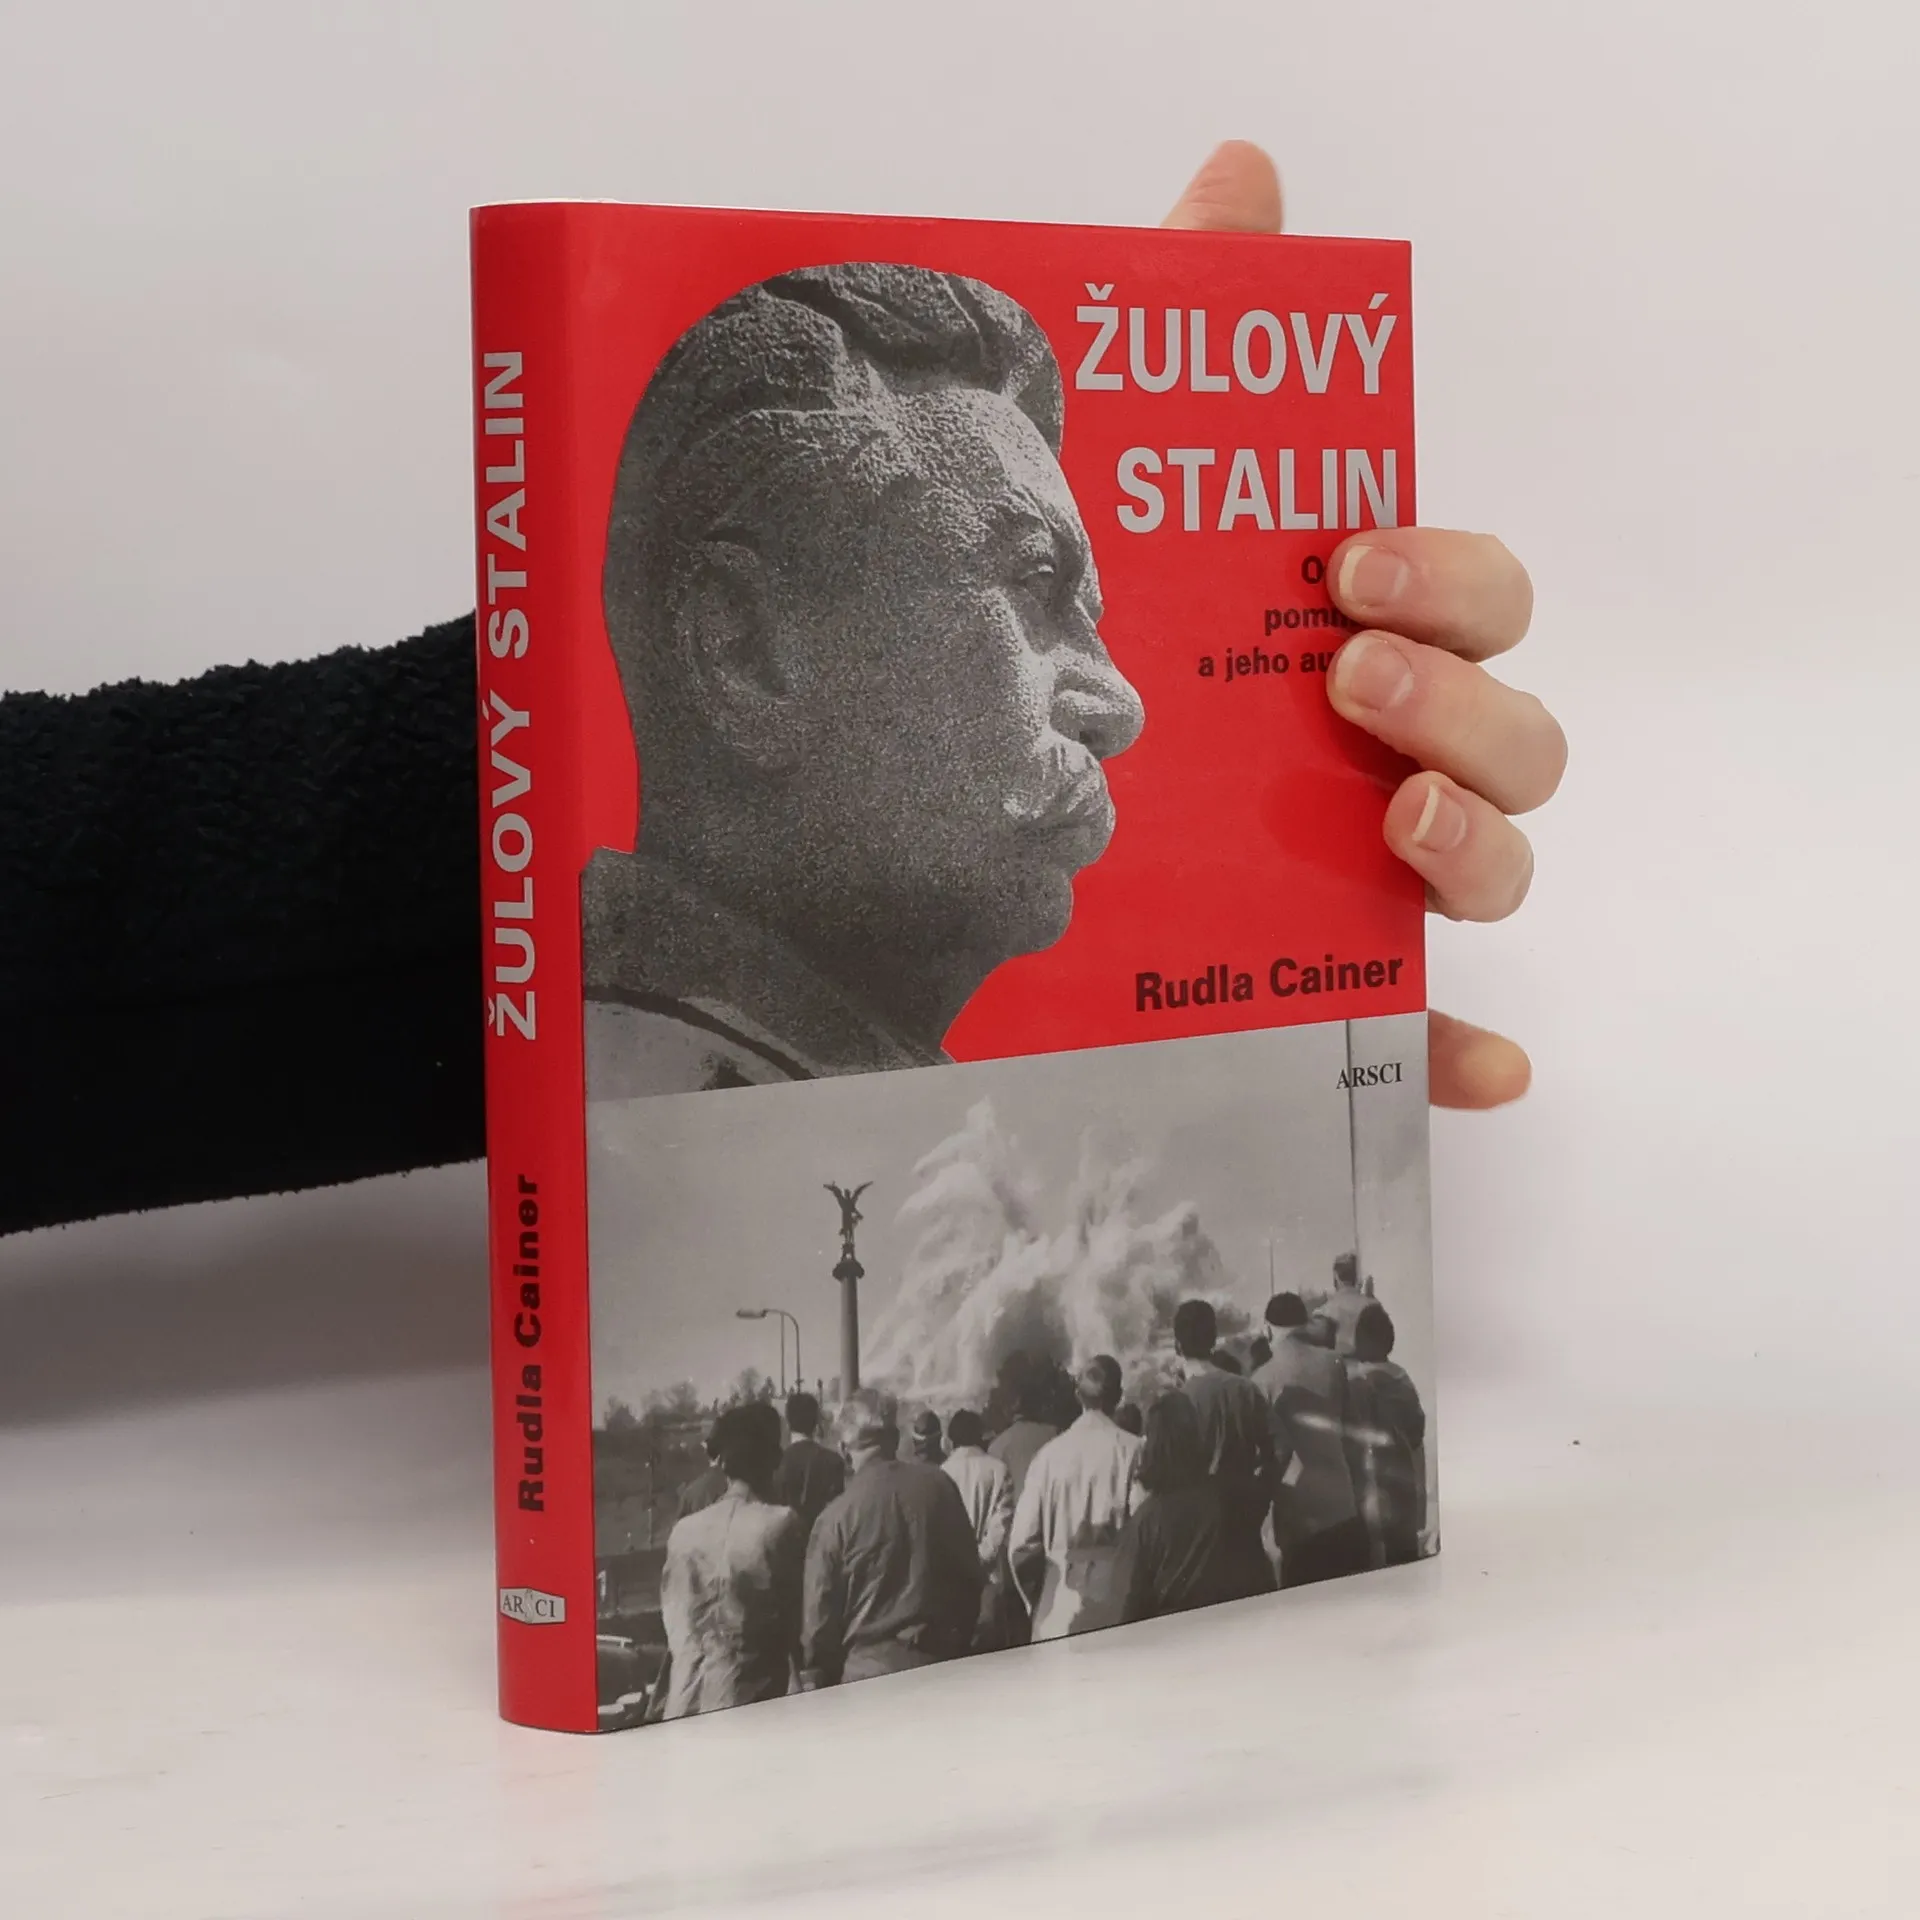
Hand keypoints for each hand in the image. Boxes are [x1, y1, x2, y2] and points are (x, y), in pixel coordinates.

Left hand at [1164, 142, 1564, 1109]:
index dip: (1454, 579)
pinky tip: (1473, 1063)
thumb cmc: (1079, 632)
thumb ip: (1195, 322)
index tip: (1352, 566)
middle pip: (1515, 734)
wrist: (921, 820)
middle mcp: (1381, 753)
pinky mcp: (1316, 982)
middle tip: (1350, 681)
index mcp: (1352, 636)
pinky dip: (1457, 1047)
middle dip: (1465, 700)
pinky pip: (1416, 1031)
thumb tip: (1244, 173)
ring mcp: (1359, 875)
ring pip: (1495, 868)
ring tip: (1390, 822)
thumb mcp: (1127, 475)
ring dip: (1479, 847)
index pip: (1477, 595)